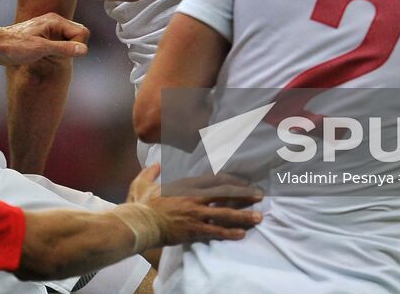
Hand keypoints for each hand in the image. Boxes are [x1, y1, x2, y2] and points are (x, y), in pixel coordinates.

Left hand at [0, 13, 89, 66]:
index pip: (82, 32)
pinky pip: (61, 43)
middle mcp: (54, 21)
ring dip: (64, 50)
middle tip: (54, 54)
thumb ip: (64, 49)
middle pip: (78, 35)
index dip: (76, 45)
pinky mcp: (44, 36)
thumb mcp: (41, 49)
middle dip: (72, 47)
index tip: (60, 52)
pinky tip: (45, 55)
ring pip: (70, 40)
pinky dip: (58, 51)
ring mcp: (49, 28)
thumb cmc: (14, 46)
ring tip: (47, 55)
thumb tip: (84, 50)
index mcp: (55, 20)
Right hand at [129, 164, 261, 244]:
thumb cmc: (141, 204)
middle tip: (259, 196)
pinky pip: (216, 230)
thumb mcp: (142, 182)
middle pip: (225, 193)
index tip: (243, 183)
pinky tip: (241, 234)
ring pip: (225, 213)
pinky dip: (229, 233)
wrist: (139, 223)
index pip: (214, 179)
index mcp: (185, 184)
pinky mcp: (194, 229)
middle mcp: (194, 196)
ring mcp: (196, 213)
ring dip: (243, 215)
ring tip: (258, 217)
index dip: (231, 181)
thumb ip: (152, 172)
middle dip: (244, 194)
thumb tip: (156, 165)